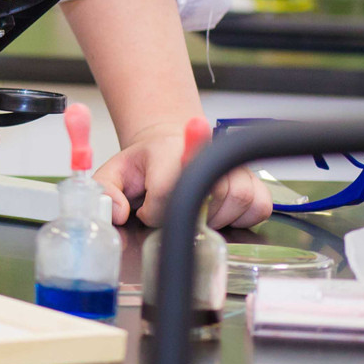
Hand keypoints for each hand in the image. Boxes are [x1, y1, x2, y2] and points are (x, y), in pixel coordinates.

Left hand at [94, 122, 272, 227]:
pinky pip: (258, 208)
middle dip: (186, 214)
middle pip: (208, 197)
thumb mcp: (114, 173)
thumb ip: (105, 191)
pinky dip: (241, 218)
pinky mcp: (255, 180)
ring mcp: (234, 166)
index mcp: (167, 150)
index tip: (145, 211)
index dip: (154, 211)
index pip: (169, 188)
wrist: (170, 146)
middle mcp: (207, 153)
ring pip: (236, 202)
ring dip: (213, 217)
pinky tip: (219, 212)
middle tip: (172, 210)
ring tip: (193, 209)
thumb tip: (118, 212)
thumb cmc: (145, 165)